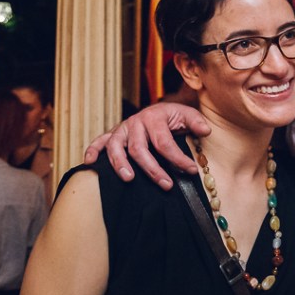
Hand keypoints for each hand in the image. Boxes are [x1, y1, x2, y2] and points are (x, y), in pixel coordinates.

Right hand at [83, 103, 209, 188]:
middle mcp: (135, 122)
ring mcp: (122, 129)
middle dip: (153, 169)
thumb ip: (196, 122)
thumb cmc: (173, 117)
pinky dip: (92, 151)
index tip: (190, 170)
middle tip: (166, 185)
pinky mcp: (113, 135)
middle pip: (139, 149)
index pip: (164, 142)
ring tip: (129, 179)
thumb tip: (205, 131)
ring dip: (120, 164)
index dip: (177, 158)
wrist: (159, 110)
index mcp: (154, 117)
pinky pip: (98, 142)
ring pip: (115, 147)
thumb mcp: (187, 115)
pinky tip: (89, 163)